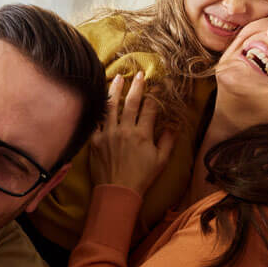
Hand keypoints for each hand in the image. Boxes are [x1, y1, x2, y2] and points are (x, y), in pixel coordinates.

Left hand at [90, 72, 174, 195]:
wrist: (117, 192)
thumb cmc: (141, 178)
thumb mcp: (161, 161)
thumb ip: (167, 141)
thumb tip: (173, 126)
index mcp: (142, 134)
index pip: (150, 108)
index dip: (155, 95)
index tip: (157, 85)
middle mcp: (125, 130)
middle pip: (131, 102)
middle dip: (136, 86)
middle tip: (139, 74)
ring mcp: (108, 134)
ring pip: (111, 106)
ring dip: (115, 90)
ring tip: (118, 78)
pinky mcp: (94, 140)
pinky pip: (96, 120)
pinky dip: (99, 108)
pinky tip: (100, 98)